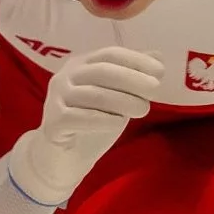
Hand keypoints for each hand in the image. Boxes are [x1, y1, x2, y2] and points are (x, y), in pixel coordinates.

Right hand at [8, 47, 168, 203]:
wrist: (62, 158)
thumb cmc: (92, 123)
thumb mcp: (117, 97)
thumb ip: (132, 77)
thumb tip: (158, 57)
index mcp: (80, 65)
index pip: (110, 54)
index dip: (136, 60)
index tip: (160, 71)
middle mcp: (65, 77)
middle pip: (102, 71)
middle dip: (132, 78)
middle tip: (154, 90)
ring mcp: (56, 99)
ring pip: (93, 94)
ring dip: (123, 100)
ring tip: (143, 110)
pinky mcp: (53, 123)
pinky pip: (80, 118)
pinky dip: (103, 119)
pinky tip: (119, 123)